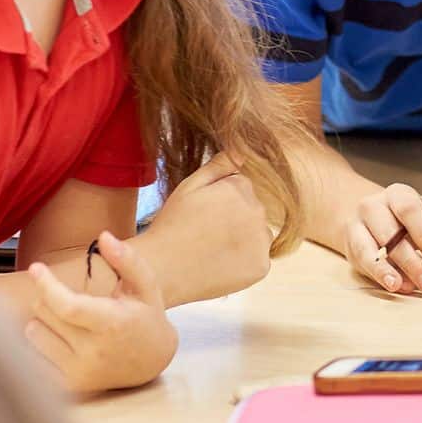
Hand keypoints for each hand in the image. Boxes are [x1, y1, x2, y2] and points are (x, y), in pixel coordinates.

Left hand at [24, 232, 178, 393]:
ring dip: (41, 319)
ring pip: (33, 333)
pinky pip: (32, 355)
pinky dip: (40, 341)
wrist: (152, 363)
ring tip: (65, 319)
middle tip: (65, 295)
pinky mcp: (67, 386)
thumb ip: (127, 260)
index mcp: (113, 324)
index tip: (36, 267)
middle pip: (45, 313)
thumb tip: (104, 236)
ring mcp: (78, 372)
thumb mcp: (145, 286)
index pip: (66, 305)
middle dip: (48, 296)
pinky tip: (59, 338)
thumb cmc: (146, 317)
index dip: (47, 285)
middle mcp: (93, 352)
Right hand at [148, 152, 271, 296]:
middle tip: (205, 233)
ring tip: (212, 249)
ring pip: (258, 233)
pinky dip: (244, 261)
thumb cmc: (170, 226)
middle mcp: (258, 212)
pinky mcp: (260, 266)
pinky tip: (220, 263)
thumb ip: (218, 166)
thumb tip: (242, 150)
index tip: (201, 214)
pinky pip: (258, 258)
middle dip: (234, 217)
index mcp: (240, 188)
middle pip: (252, 209)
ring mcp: (261, 241)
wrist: (159, 271)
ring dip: (243, 238)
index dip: (219, 200)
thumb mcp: (189, 187)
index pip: (241, 187)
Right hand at [342, 182, 421, 294]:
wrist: (369, 219)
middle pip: (389, 232)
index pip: (408, 208)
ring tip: (405, 286)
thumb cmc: (406, 219)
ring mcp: (356, 225)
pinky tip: (393, 285)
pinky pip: (362, 261)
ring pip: (369, 249)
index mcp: (396, 194)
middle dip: (411, 260)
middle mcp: (372, 206)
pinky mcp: (350, 246)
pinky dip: (379, 275)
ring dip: (388, 271)